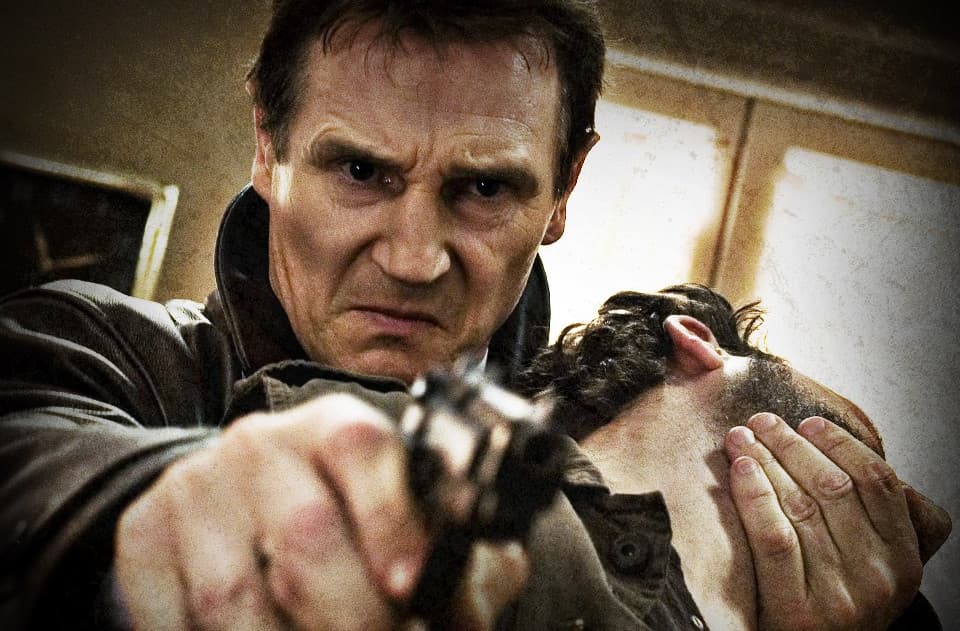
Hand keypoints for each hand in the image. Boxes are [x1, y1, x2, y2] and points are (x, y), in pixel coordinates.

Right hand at [115, 393, 525, 629]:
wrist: (234, 499)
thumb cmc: (339, 511)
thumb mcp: (399, 516)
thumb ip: (451, 555)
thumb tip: (471, 609)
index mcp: (334, 427)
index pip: (362, 450)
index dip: (391, 519)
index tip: (413, 587)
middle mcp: (261, 445)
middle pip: (306, 534)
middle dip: (354, 616)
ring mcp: (196, 487)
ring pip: (235, 595)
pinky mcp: (143, 531)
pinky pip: (172, 615)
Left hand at [723, 413, 933, 630]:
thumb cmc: (833, 602)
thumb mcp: (870, 564)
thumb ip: (868, 516)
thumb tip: (834, 448)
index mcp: (903, 558)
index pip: (877, 482)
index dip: (840, 444)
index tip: (808, 423)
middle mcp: (878, 576)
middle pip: (832, 487)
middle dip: (792, 445)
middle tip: (761, 421)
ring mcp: (840, 596)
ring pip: (799, 506)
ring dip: (765, 460)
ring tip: (740, 437)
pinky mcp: (798, 611)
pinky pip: (774, 538)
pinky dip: (754, 496)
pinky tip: (738, 469)